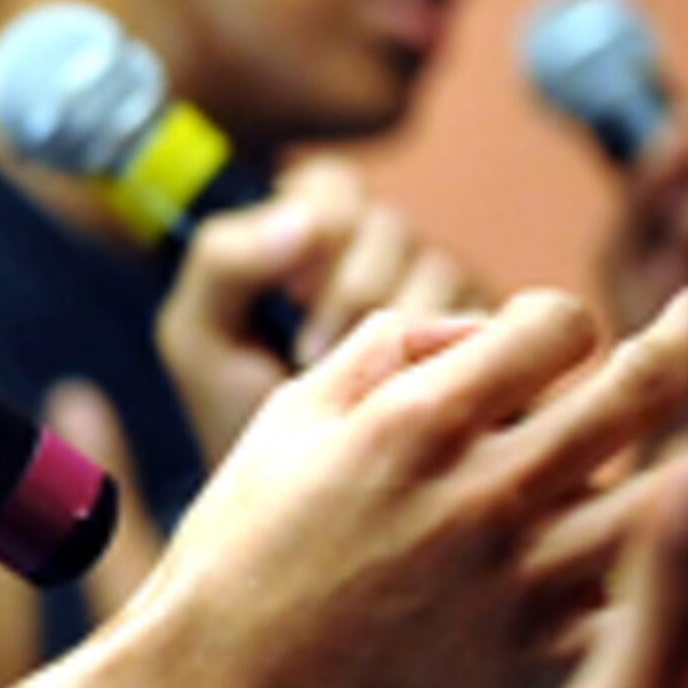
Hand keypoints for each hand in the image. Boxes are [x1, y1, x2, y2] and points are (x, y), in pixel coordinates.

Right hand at [128, 286, 687, 687]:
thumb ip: (378, 354)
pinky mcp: (546, 661)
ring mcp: (530, 577)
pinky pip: (680, 625)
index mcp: (421, 418)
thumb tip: (468, 327)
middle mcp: (493, 487)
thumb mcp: (281, 423)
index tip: (551, 345)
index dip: (562, 323)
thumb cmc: (236, 556)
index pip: (549, 326)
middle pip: (638, 388)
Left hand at [154, 162, 481, 469]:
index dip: (312, 236)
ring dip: (396, 329)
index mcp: (309, 227)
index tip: (286, 301)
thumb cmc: (239, 412)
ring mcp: (440, 288)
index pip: (330, 185)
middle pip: (389, 228)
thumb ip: (220, 263)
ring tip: (357, 386)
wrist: (297, 502)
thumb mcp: (199, 338)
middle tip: (310, 354)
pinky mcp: (488, 335)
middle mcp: (381, 249)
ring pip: (442, 271)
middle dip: (348, 291)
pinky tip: (412, 398)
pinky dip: (447, 359)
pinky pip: (487, 322)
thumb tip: (297, 219)